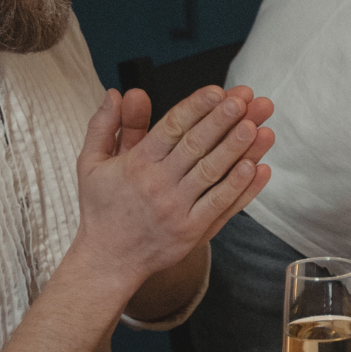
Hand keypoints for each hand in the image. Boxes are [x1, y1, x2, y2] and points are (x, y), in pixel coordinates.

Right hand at [70, 85, 273, 287]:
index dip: (196, 107)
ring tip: (258, 126)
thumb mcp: (92, 163)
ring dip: (238, 149)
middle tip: (245, 100)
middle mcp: (158, 184)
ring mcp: (178, 209)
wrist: (108, 260)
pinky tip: (258, 167)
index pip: (170, 128)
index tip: (217, 91)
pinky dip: (241, 187)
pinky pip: (221, 205)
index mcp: (136, 164)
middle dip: (222, 120)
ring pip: (213, 173)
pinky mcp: (193, 231)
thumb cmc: (102, 208)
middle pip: (196, 146)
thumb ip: (107, 125)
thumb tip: (119, 92)